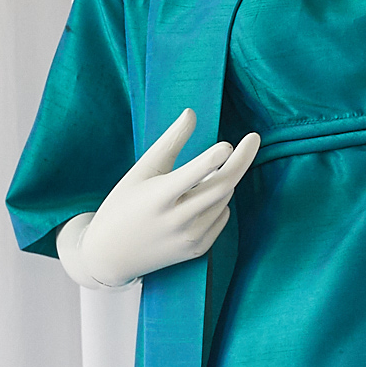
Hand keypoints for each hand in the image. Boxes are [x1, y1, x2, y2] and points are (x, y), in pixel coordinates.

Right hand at [62, 109, 260, 287]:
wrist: (111, 254)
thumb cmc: (124, 204)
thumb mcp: (142, 170)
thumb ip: (170, 142)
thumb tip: (191, 112)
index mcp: (158, 197)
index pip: (194, 174)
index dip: (214, 158)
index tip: (229, 144)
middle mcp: (177, 220)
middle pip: (221, 186)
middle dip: (241, 160)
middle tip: (254, 138)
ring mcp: (189, 238)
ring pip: (223, 199)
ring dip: (223, 180)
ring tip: (203, 176)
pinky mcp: (197, 250)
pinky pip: (222, 217)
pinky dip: (219, 202)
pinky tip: (200, 200)